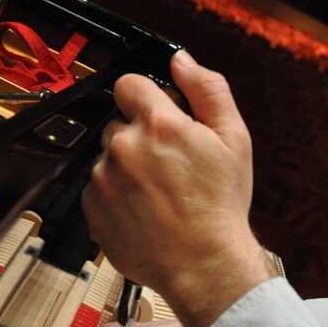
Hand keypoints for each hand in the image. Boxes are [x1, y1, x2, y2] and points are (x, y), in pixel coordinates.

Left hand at [84, 51, 272, 326]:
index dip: (148, 99)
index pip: (130, 84)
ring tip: (160, 195)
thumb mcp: (234, 139)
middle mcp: (124, 146)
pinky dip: (117, 197)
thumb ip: (207, 90)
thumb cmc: (220, 207)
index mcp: (158, 124)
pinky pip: (99, 189)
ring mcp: (104, 178)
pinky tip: (146, 212)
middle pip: (120, 123)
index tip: (161, 119)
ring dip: (129, 169)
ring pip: (109, 158)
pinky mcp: (93, 208)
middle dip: (141, 137)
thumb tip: (182, 61)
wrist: (205, 265)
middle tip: (171, 167)